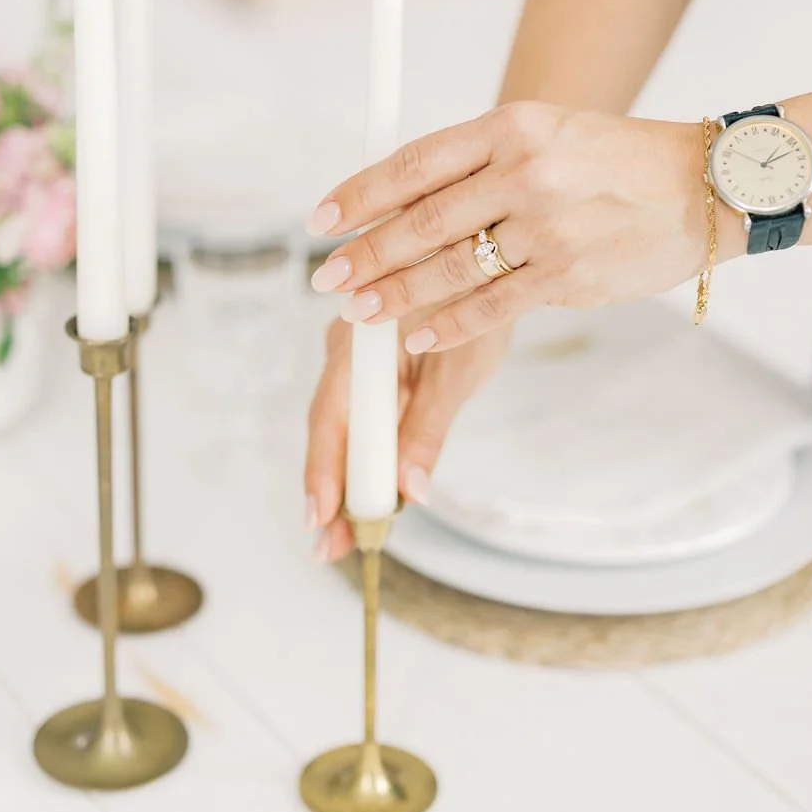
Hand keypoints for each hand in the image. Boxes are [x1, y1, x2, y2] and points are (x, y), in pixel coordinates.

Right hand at [304, 317, 508, 560]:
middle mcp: (346, 352)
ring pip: (344, 434)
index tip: (323, 518)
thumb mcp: (458, 371)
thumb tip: (410, 491)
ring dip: (345, 485)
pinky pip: (362, 427)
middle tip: (329, 549)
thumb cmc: (477, 303)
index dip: (325, 469)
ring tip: (342, 540)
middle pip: (330, 432)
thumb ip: (428, 428)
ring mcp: (356, 366)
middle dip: (329, 493)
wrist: (488, 263)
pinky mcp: (373, 379)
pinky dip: (365, 465)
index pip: (331, 416)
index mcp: (360, 339)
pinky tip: (367, 504)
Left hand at [306, 101, 729, 354]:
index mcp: (510, 125)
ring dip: (395, 295)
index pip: (415, 162)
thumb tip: (397, 202)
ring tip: (356, 313)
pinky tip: (416, 334)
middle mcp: (525, 171)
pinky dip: (448, 324)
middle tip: (326, 278)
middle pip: (423, 220)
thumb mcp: (543, 134)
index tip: (320, 220)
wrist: (702, 185)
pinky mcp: (568, 274)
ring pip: (451, 268)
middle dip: (366, 254)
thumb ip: (477, 164)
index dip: (359, 194)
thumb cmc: (612, 160)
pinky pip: (493, 306)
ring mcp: (548, 225)